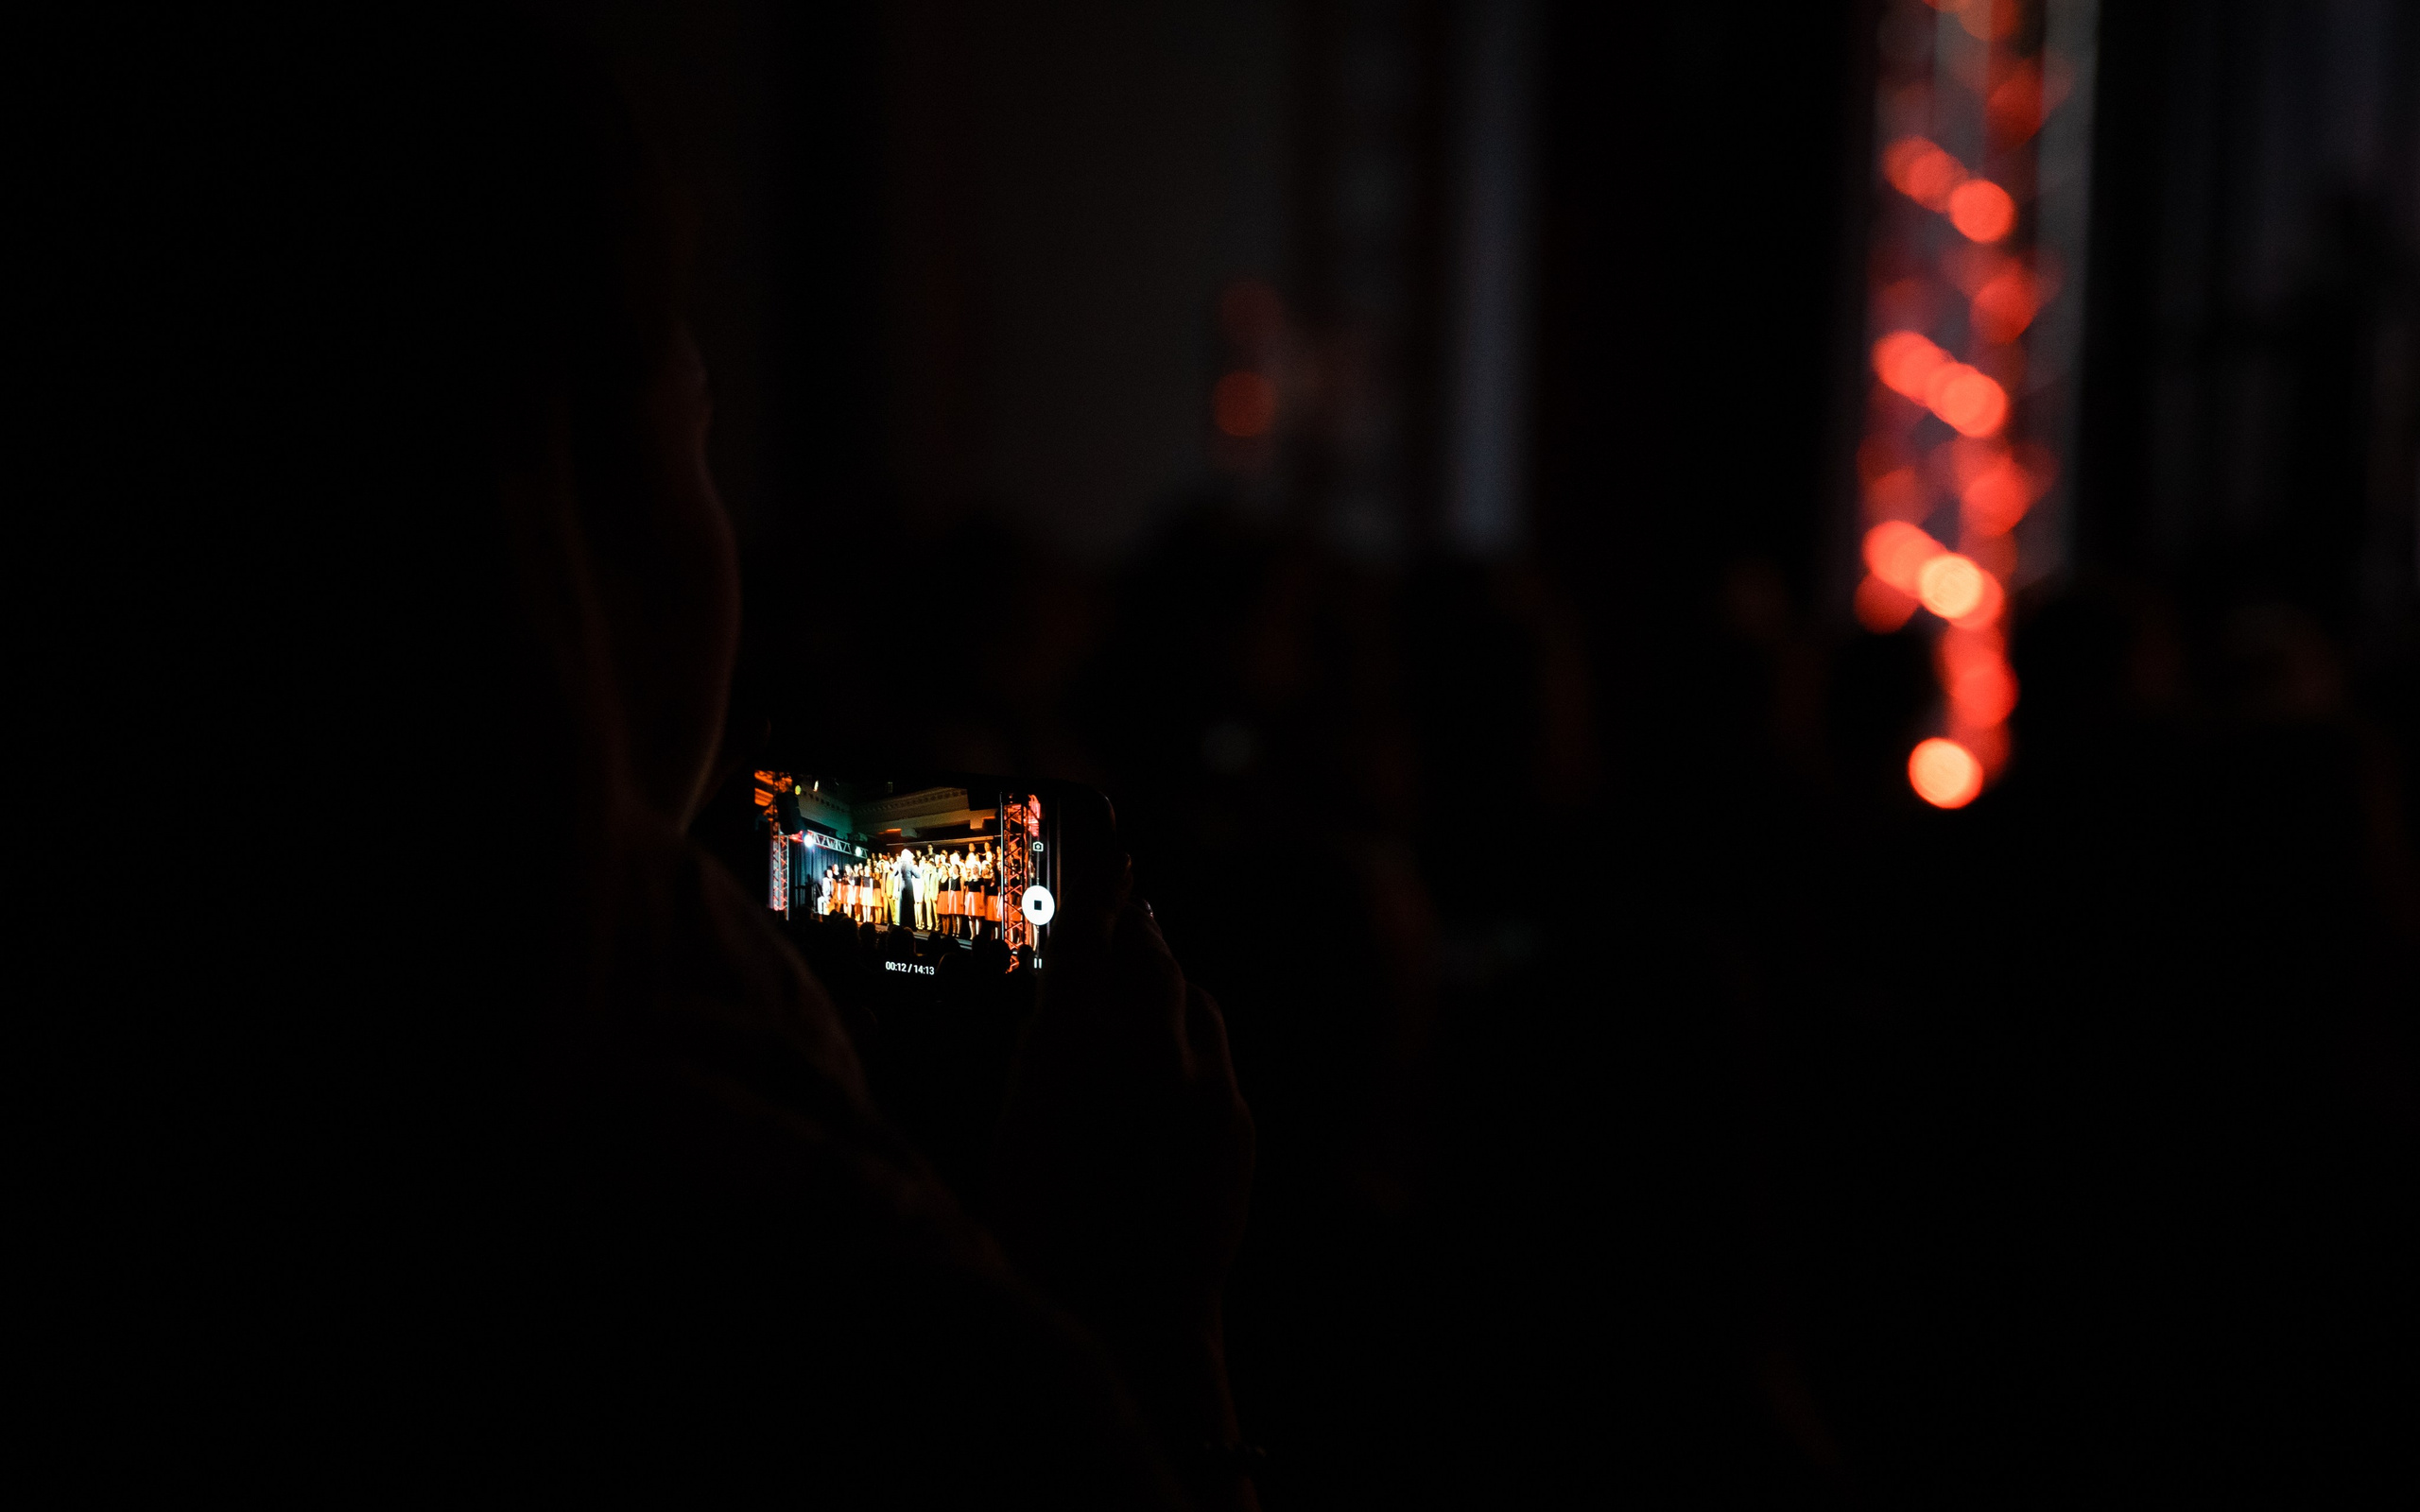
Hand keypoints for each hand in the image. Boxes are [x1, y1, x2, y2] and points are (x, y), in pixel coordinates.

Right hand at [987, 792, 1255, 1474]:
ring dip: (1167, 975)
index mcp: (1067, 1037)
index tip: (1105, 837)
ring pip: (1188, 993)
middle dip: (1135, 920)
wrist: (1123, 1316)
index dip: (1097, 876)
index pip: (1087, 927)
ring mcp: (1200, 1079)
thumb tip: (1060, 996)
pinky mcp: (1236, 1116)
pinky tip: (1177, 1038)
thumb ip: (1044, 1046)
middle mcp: (1142, 1043)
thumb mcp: (1013, 1121)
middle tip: (1130, 889)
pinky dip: (1192, 1032)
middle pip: (1145, 951)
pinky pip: (1215, 1047)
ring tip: (1150, 958)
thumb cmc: (1035, 1230)